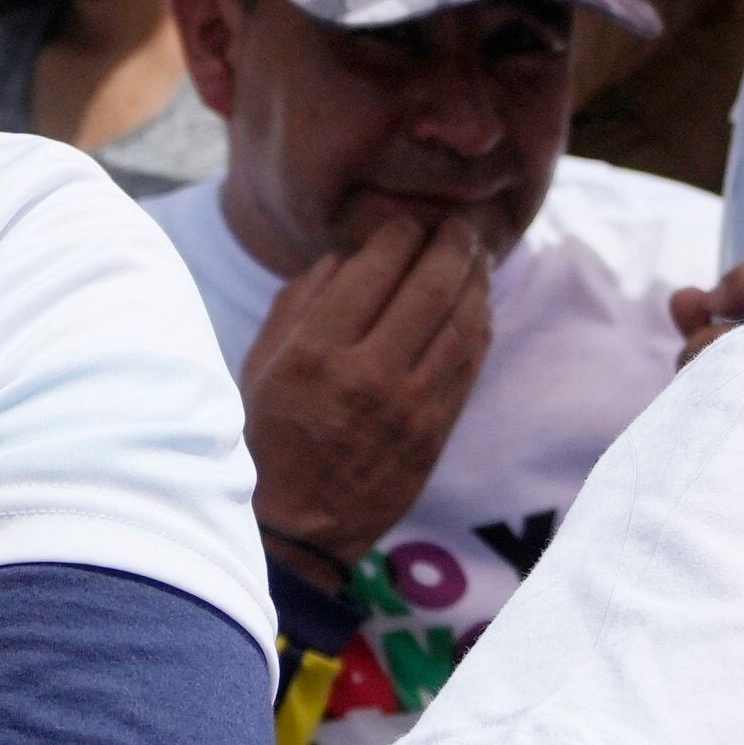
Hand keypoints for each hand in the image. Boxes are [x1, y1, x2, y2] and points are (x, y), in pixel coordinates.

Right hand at [242, 200, 496, 572]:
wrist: (300, 526)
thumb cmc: (271, 434)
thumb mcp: (263, 361)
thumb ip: (302, 300)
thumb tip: (348, 253)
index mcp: (315, 351)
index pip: (374, 268)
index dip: (400, 233)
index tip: (408, 219)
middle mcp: (366, 373)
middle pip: (429, 287)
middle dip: (451, 244)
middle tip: (459, 223)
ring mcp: (408, 405)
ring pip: (460, 322)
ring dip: (475, 279)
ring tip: (477, 253)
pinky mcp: (435, 431)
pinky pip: (469, 363)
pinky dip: (480, 324)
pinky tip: (479, 302)